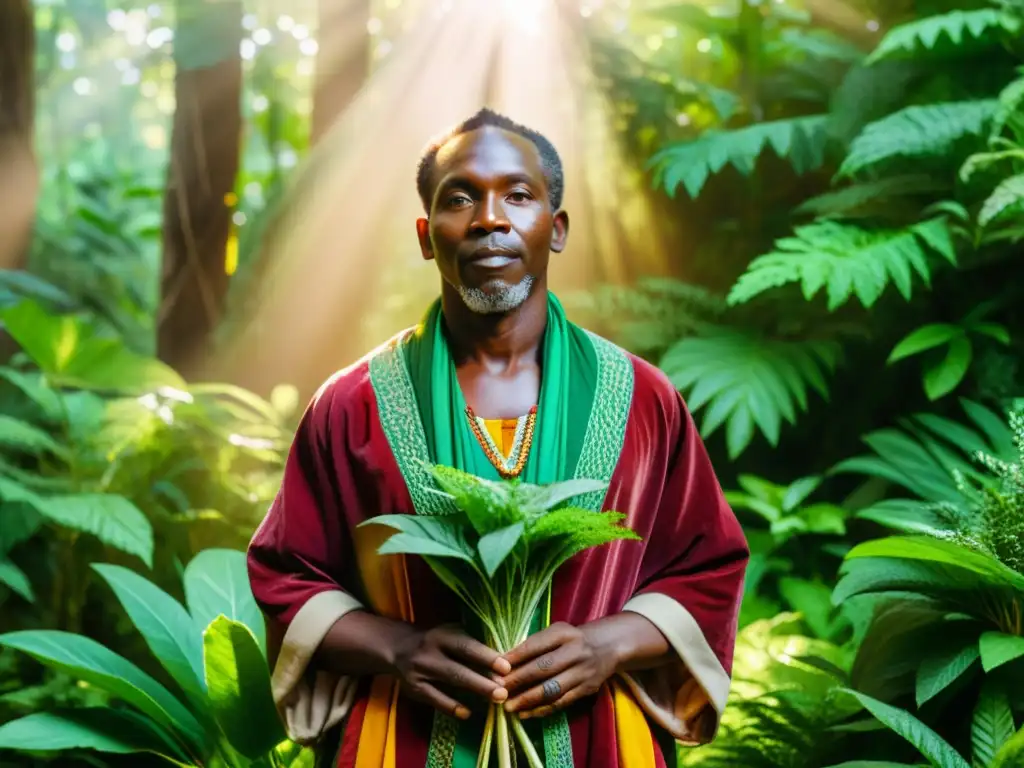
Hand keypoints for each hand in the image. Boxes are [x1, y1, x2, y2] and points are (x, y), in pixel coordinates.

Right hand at [390, 624, 510, 719]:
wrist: (397, 647)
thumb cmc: (435, 640)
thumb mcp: (450, 633)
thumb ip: (471, 643)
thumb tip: (502, 659)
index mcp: (442, 635)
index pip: (467, 646)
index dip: (486, 657)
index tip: (506, 667)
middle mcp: (430, 652)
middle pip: (459, 668)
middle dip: (483, 681)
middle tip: (504, 691)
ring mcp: (420, 671)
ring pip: (450, 682)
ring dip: (474, 691)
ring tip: (496, 700)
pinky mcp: (414, 688)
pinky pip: (435, 699)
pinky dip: (451, 707)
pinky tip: (467, 713)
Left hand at [501, 622, 618, 719]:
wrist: (608, 646)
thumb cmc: (572, 639)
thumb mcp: (556, 633)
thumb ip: (535, 645)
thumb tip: (504, 663)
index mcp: (564, 633)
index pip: (535, 645)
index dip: (515, 657)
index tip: (496, 668)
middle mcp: (575, 651)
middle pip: (543, 668)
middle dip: (518, 680)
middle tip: (498, 690)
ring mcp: (582, 672)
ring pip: (552, 689)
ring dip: (527, 700)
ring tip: (509, 706)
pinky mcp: (586, 689)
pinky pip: (561, 702)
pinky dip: (542, 710)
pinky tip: (525, 713)